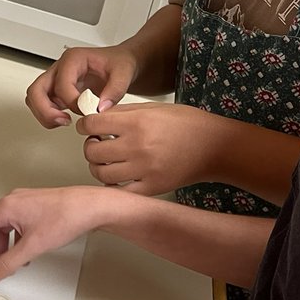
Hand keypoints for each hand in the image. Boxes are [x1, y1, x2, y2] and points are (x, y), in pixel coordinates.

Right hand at [0, 186, 111, 284]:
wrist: (92, 207)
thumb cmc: (66, 217)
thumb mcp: (32, 247)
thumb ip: (7, 264)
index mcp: (5, 207)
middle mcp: (11, 202)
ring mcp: (23, 204)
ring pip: (1, 230)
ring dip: (0, 250)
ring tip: (10, 266)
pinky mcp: (34, 209)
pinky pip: (15, 228)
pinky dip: (14, 243)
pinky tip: (24, 256)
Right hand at [24, 45, 138, 127]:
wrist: (120, 63)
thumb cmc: (119, 63)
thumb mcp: (124, 73)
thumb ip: (115, 90)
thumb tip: (100, 108)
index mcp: (74, 59)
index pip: (61, 83)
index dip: (72, 101)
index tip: (88, 110)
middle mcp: (61, 68)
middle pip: (36, 89)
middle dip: (46, 109)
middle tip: (63, 121)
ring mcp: (57, 80)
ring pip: (35, 98)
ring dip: (44, 114)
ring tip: (64, 122)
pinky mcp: (58, 91)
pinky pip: (43, 104)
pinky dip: (49, 115)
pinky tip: (64, 121)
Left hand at [77, 103, 219, 196]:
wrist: (214, 146)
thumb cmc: (187, 123)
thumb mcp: (154, 108)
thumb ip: (123, 113)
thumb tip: (97, 117)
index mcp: (136, 123)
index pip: (92, 125)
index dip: (85, 124)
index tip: (89, 126)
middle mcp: (137, 147)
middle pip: (92, 151)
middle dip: (90, 146)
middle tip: (99, 142)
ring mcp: (144, 170)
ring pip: (101, 173)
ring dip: (99, 166)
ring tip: (108, 159)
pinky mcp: (152, 188)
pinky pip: (120, 192)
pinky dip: (114, 186)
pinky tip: (119, 176)